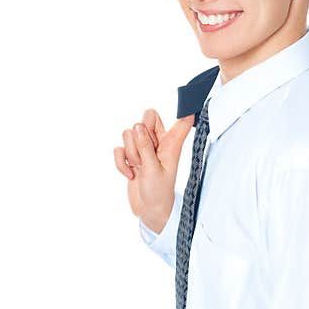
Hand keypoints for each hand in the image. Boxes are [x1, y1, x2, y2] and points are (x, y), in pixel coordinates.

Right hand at [113, 109, 194, 232]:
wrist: (149, 210)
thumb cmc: (159, 192)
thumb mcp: (153, 170)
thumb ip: (144, 147)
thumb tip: (137, 126)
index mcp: (171, 143)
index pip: (182, 120)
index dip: (186, 108)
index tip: (189, 97)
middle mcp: (158, 143)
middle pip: (147, 118)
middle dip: (140, 135)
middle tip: (144, 154)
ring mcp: (143, 149)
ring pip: (129, 134)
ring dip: (130, 153)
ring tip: (139, 168)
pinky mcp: (131, 156)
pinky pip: (119, 149)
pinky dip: (122, 162)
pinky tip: (130, 173)